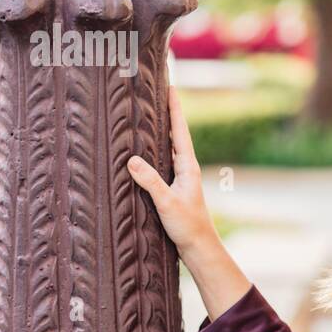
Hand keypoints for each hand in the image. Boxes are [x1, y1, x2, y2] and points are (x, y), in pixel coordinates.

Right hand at [127, 85, 217, 258]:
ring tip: (148, 111)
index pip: (180, 130)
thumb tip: (132, 159)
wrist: (199, 246)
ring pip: (168, 146)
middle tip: (156, 90)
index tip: (170, 86)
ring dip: (160, 129)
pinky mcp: (173, 186)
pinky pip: (162, 160)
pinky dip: (155, 148)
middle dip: (166, 112)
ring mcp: (180, 176)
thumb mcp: (167, 203)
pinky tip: (145, 147)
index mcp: (188, 166)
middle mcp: (186, 167)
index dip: (174, 108)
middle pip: (174, 133)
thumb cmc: (187, 225)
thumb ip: (151, 182)